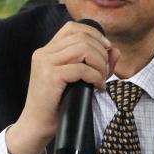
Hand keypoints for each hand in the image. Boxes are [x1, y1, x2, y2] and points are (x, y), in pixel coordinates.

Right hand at [6, 21, 118, 153]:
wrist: (37, 125)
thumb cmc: (58, 105)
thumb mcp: (79, 80)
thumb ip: (97, 64)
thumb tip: (115, 50)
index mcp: (47, 51)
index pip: (72, 28)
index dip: (93, 33)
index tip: (106, 48)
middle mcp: (44, 53)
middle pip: (81, 37)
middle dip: (100, 51)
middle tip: (105, 70)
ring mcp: (45, 64)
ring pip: (83, 49)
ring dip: (99, 63)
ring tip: (101, 78)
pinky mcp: (51, 77)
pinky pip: (81, 68)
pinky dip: (95, 76)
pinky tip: (97, 86)